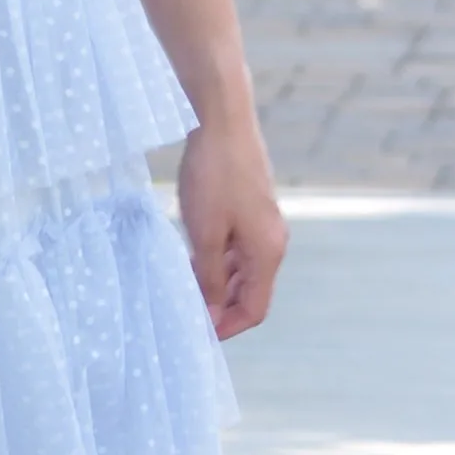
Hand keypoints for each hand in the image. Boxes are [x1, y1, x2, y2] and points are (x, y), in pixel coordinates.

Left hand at [177, 116, 285, 341]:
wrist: (222, 120)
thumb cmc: (213, 176)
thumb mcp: (205, 234)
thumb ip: (211, 278)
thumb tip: (212, 314)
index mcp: (268, 252)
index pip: (255, 309)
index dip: (227, 328)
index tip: (197, 334)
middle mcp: (272, 241)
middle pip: (250, 292)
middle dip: (220, 308)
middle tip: (185, 312)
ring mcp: (263, 222)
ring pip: (242, 269)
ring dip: (216, 283)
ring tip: (183, 285)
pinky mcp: (251, 207)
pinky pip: (237, 246)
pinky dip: (217, 259)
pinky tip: (191, 254)